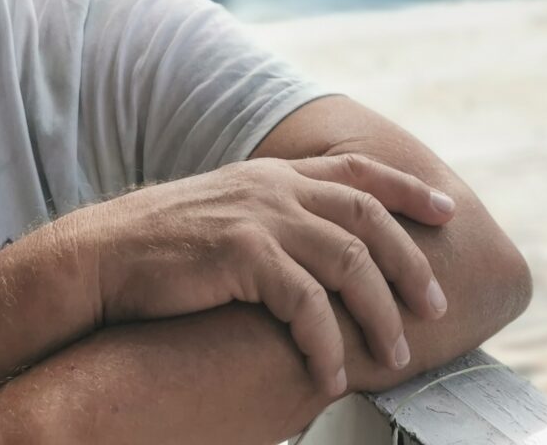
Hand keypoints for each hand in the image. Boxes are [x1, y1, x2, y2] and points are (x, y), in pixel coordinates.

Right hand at [76, 154, 455, 394]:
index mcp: (274, 175)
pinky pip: (305, 303)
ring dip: (379, 314)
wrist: (100, 256)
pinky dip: (326, 341)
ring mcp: (259, 217)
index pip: (357, 172)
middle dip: (411, 262)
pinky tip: (331, 373)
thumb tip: (311, 244)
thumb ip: (270, 217)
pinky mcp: (241, 254)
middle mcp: (274, 187)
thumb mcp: (225, 212)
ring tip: (396, 356)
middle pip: (368, 217)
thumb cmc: (160, 249)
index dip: (407, 189)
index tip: (446, 210)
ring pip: (349, 262)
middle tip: (435, 306)